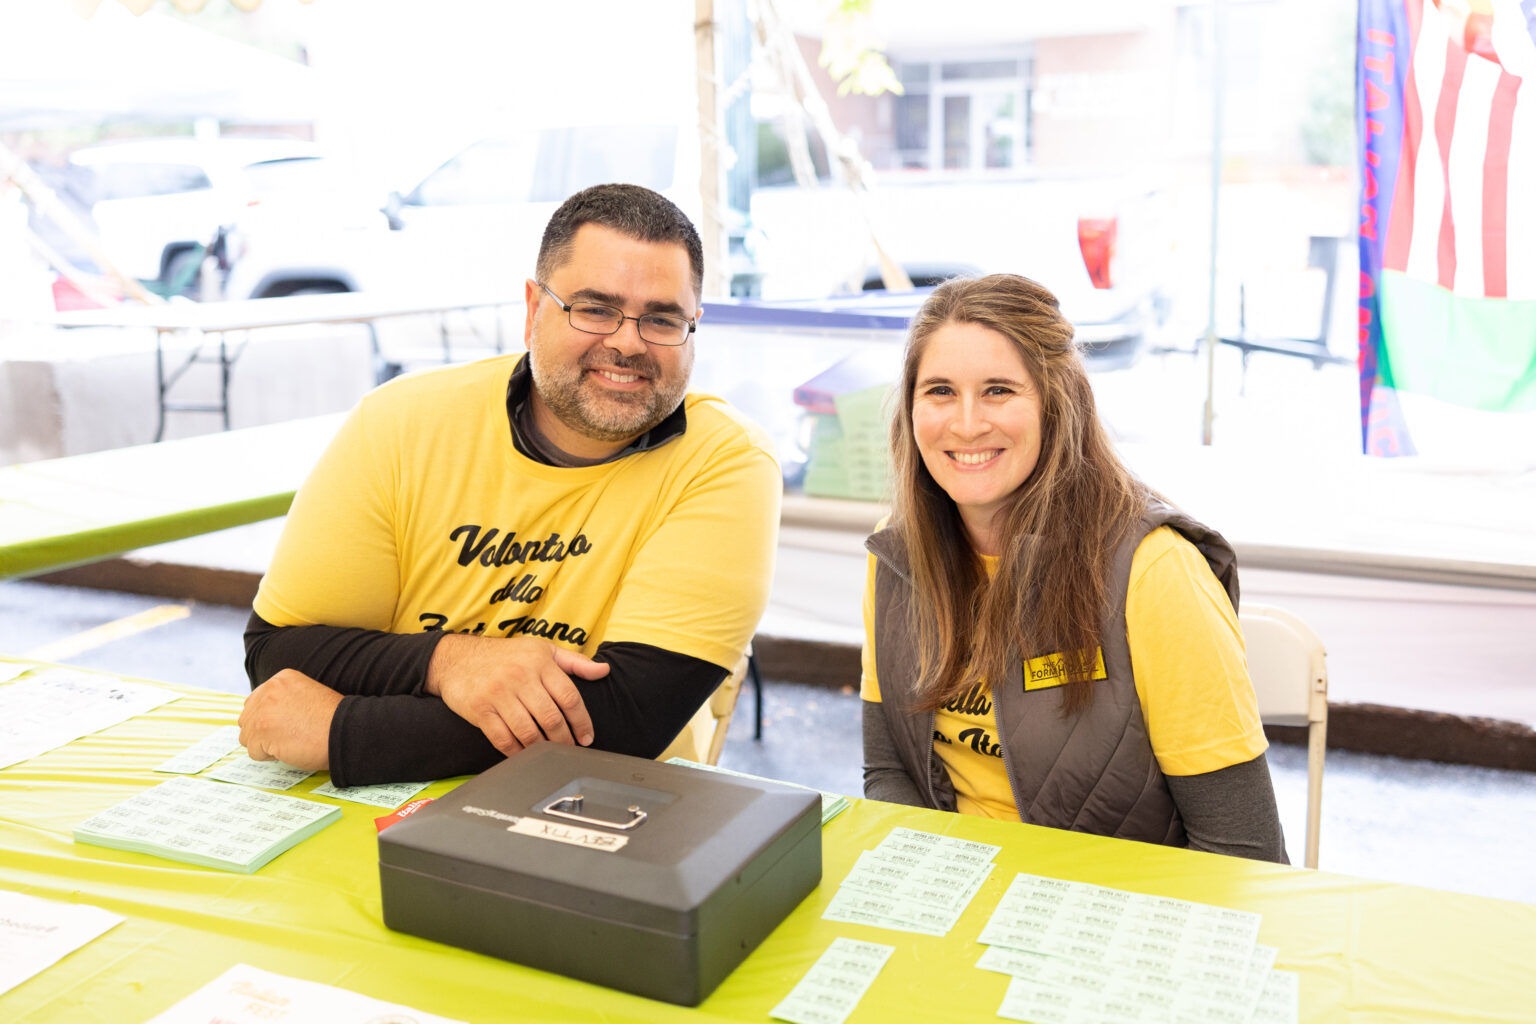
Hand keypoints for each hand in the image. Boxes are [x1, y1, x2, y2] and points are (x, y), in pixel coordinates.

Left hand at [238, 669, 341, 769]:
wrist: (346, 731)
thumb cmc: (333, 719)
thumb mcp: (307, 696)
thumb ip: (283, 700)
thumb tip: (264, 719)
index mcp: (281, 679)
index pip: (256, 702)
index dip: (270, 719)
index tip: (288, 725)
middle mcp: (268, 691)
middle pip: (248, 718)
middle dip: (264, 732)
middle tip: (290, 735)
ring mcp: (263, 711)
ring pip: (248, 736)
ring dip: (266, 744)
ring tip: (290, 741)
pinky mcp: (262, 732)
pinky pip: (254, 752)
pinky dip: (270, 756)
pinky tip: (290, 748)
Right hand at [425, 635, 609, 755]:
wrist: (457, 658)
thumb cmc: (505, 655)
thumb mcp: (542, 649)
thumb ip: (575, 662)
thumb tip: (604, 670)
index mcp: (539, 662)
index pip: (569, 696)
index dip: (582, 721)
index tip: (587, 737)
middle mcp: (520, 677)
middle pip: (551, 718)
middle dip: (564, 739)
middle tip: (569, 749)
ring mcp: (498, 694)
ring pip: (528, 731)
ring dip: (543, 748)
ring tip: (550, 753)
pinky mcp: (480, 710)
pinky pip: (503, 738)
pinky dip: (516, 751)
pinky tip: (525, 754)